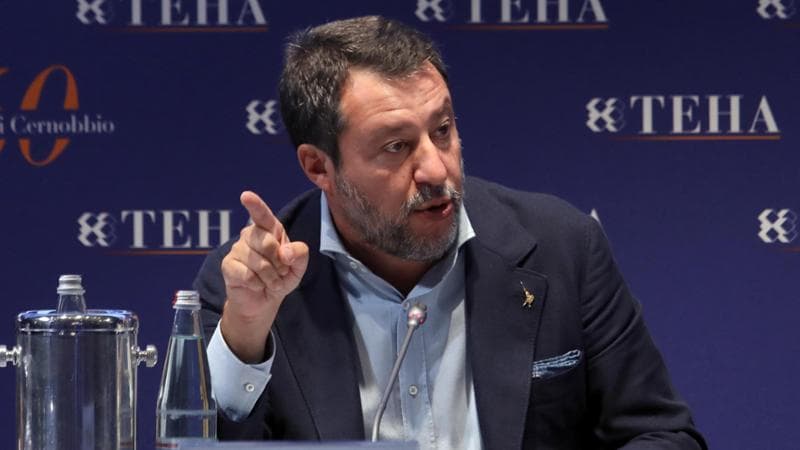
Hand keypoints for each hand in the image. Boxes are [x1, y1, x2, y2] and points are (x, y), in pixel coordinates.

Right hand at [220, 191, 308, 362]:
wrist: (263, 301)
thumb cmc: (280, 278)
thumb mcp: (298, 267)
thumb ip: (299, 254)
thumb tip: (284, 252)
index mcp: (270, 230)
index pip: (262, 215)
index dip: (255, 205)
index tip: (246, 196)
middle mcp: (251, 235)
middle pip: (267, 242)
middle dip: (279, 263)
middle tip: (280, 273)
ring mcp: (237, 249)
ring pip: (258, 262)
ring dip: (270, 278)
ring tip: (270, 282)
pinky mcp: (228, 265)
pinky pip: (247, 275)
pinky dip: (258, 284)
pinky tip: (257, 285)